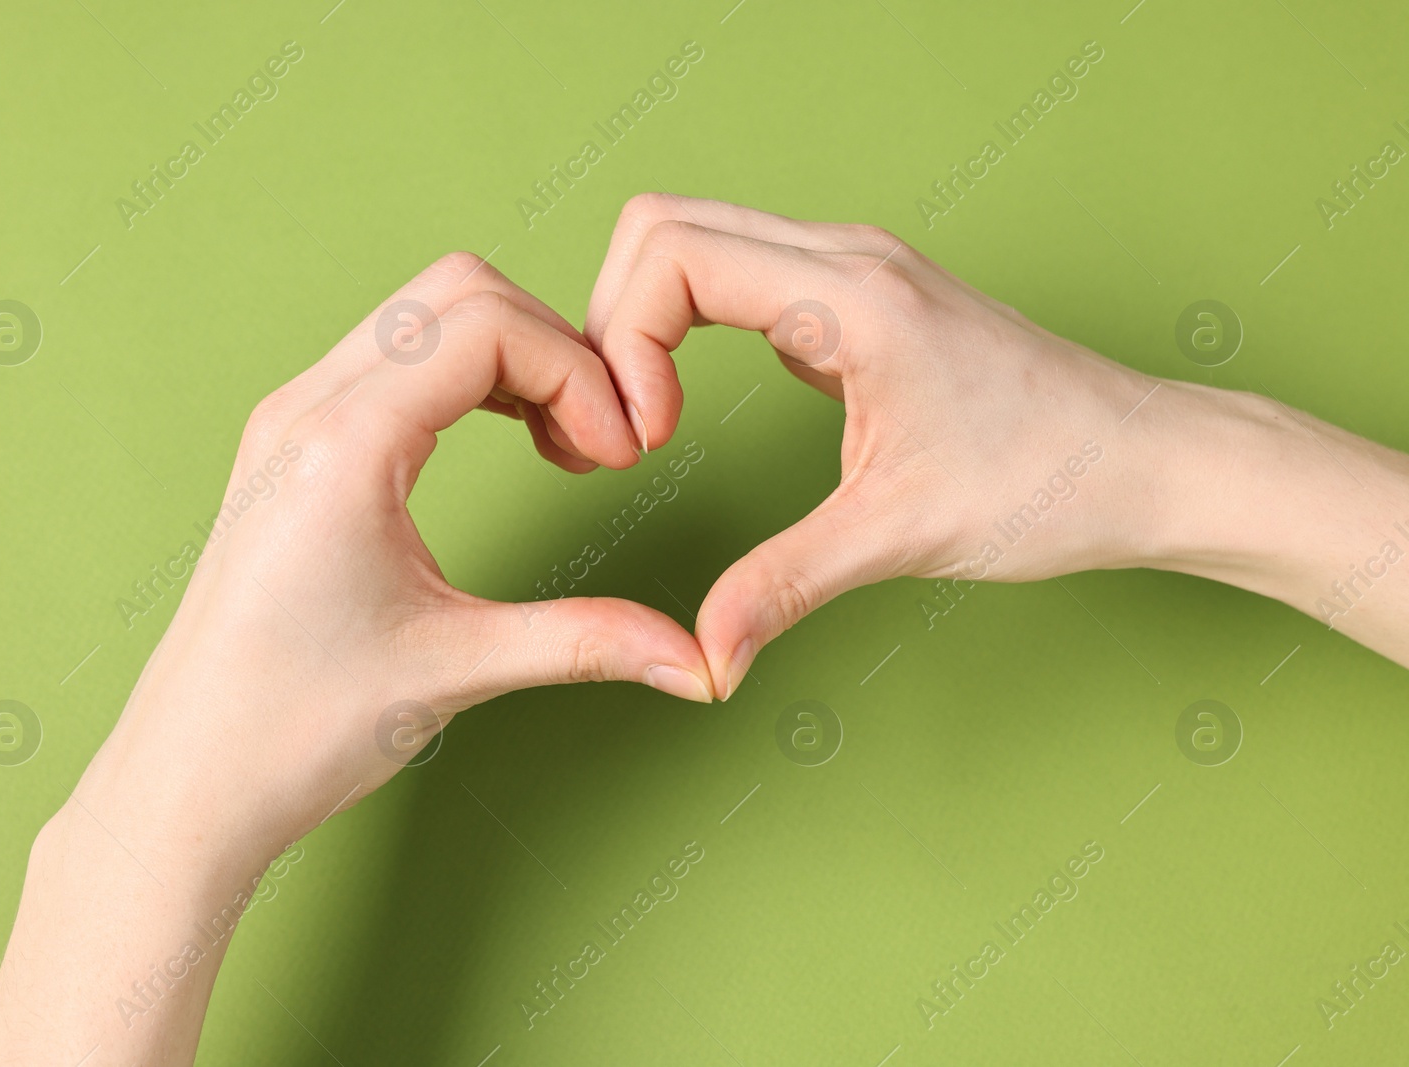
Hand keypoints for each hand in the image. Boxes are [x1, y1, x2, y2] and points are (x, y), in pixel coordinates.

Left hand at [90, 251, 716, 866]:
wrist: (187, 782)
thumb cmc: (293, 730)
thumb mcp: (456, 671)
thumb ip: (587, 642)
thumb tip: (701, 664)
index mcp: (339, 445)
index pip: (487, 325)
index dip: (580, 373)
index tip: (622, 456)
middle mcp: (304, 410)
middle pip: (459, 291)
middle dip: (554, 348)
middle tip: (601, 443)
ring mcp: (290, 421)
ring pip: (426, 313)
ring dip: (514, 358)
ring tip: (566, 445)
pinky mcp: (292, 447)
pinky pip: (394, 357)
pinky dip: (469, 377)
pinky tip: (509, 442)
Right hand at [584, 194, 1408, 692]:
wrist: (1146, 464)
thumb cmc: (1048, 482)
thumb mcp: (899, 537)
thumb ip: (783, 586)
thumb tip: (702, 659)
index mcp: (852, 297)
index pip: (675, 253)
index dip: (625, 340)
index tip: (642, 437)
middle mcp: (848, 259)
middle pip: (667, 225)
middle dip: (615, 319)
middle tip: (623, 426)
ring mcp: (855, 272)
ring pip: (699, 240)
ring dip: (648, 319)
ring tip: (649, 420)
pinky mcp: (859, 300)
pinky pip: (741, 274)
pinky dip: (689, 324)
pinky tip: (697, 405)